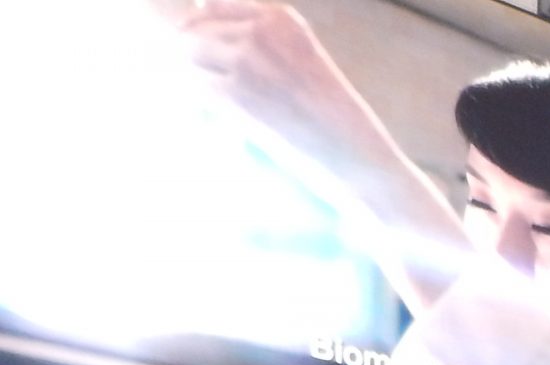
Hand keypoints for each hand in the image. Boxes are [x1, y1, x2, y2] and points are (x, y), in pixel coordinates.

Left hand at [181, 2, 393, 179]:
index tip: (204, 51)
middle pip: (194, 29)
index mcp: (282, 20)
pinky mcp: (234, 95)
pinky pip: (193, 86)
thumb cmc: (336, 121)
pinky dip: (197, 101)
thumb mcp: (305, 65)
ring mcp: (245, 61)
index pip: (214, 5)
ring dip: (191, 76)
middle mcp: (261, 32)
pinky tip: (220, 116)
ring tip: (216, 101)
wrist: (357, 158)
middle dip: (190, 55)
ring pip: (186, 55)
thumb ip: (263, 46)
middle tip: (204, 83)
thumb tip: (203, 27)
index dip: (202, 28)